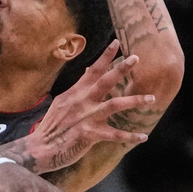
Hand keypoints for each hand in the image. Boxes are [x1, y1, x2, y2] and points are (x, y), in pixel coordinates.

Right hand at [28, 39, 152, 173]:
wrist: (41, 148)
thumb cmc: (52, 126)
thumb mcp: (61, 102)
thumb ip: (77, 89)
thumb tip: (88, 73)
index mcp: (75, 93)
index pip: (92, 71)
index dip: (105, 57)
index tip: (117, 43)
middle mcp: (82, 102)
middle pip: (104, 82)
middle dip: (120, 69)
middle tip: (136, 58)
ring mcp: (87, 117)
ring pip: (115, 105)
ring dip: (134, 101)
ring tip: (152, 98)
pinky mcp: (90, 134)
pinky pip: (114, 135)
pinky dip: (129, 136)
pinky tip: (143, 136)